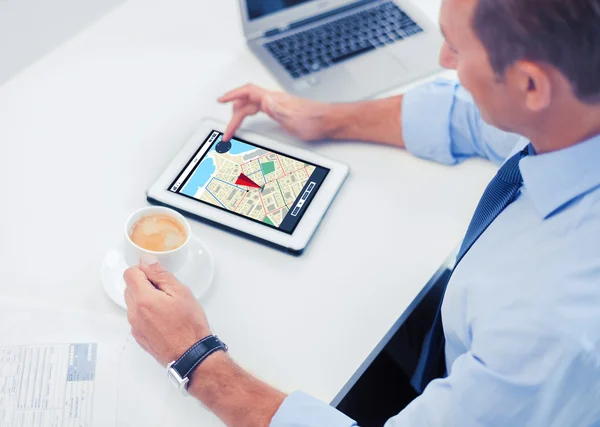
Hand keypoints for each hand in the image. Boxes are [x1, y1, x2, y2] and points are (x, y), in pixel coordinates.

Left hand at [123, 255, 210, 365]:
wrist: (191, 355)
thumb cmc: (189, 325)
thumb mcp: (180, 292)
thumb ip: (160, 274)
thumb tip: (146, 261)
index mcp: (143, 299)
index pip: (129, 273)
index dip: (143, 270)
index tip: (157, 276)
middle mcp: (134, 313)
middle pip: (130, 288)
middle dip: (145, 284)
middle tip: (166, 291)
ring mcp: (135, 326)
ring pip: (133, 303)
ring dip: (145, 299)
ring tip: (167, 307)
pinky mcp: (138, 336)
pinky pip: (137, 317)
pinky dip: (147, 313)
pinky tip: (164, 319)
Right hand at [218, 84, 334, 141]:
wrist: (328, 122)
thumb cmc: (314, 121)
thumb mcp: (293, 118)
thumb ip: (276, 109)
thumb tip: (263, 99)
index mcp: (273, 100)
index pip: (247, 92)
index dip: (232, 95)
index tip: (220, 101)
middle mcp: (274, 100)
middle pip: (246, 101)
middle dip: (233, 114)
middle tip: (227, 130)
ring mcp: (277, 105)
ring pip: (252, 106)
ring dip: (240, 115)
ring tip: (233, 128)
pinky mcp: (281, 112)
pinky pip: (259, 111)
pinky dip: (249, 115)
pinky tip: (250, 121)